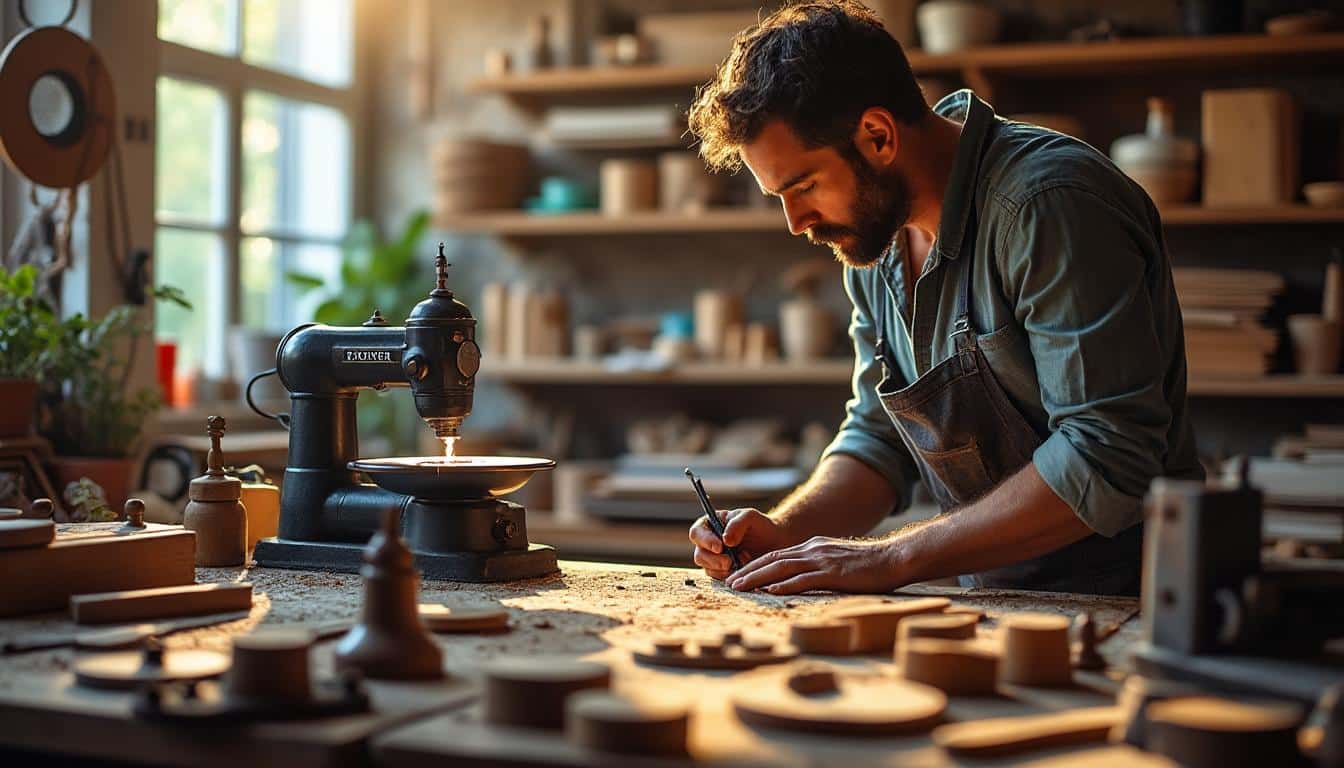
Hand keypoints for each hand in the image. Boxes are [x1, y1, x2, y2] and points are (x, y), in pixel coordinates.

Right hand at [689, 508, 793, 580]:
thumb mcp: (750, 517)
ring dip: (726, 570)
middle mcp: (707, 544)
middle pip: (699, 555)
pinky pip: (721, 580)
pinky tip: (745, 570)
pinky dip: (732, 577)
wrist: (774, 543)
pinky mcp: (723, 575)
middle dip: (715, 561)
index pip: (697, 533)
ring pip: (709, 570)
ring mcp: (714, 561)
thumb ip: (737, 524)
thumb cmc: (760, 526)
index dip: (705, 541)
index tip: (720, 547)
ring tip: (745, 560)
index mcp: (709, 526)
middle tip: (730, 562)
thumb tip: (725, 540)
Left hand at [726, 536, 902, 594]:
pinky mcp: (833, 573)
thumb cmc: (868, 566)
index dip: (754, 565)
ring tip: (740, 587)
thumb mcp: (837, 562)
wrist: (894, 558)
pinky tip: (771, 591)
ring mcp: (822, 560)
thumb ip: (818, 568)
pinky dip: (785, 585)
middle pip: (772, 559)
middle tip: (730, 583)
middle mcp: (813, 550)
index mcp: (813, 547)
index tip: (738, 576)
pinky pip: (804, 579)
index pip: (776, 555)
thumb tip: (801, 581)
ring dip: (757, 577)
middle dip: (748, 571)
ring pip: (781, 567)